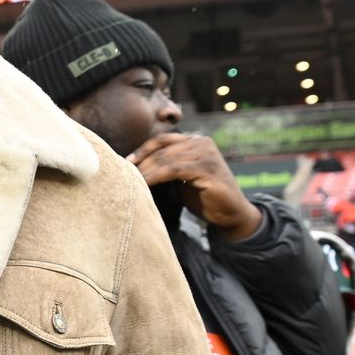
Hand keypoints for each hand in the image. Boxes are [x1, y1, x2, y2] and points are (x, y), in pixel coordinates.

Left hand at [127, 133, 261, 239]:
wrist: (231, 214)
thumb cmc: (205, 197)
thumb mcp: (184, 177)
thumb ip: (168, 167)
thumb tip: (139, 166)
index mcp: (196, 141)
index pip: (163, 140)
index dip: (143, 149)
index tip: (126, 161)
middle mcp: (202, 143)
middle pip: (163, 149)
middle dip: (142, 161)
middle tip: (123, 173)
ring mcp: (206, 154)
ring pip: (166, 158)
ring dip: (146, 170)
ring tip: (131, 180)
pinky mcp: (207, 168)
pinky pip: (174, 170)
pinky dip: (156, 176)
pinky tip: (145, 184)